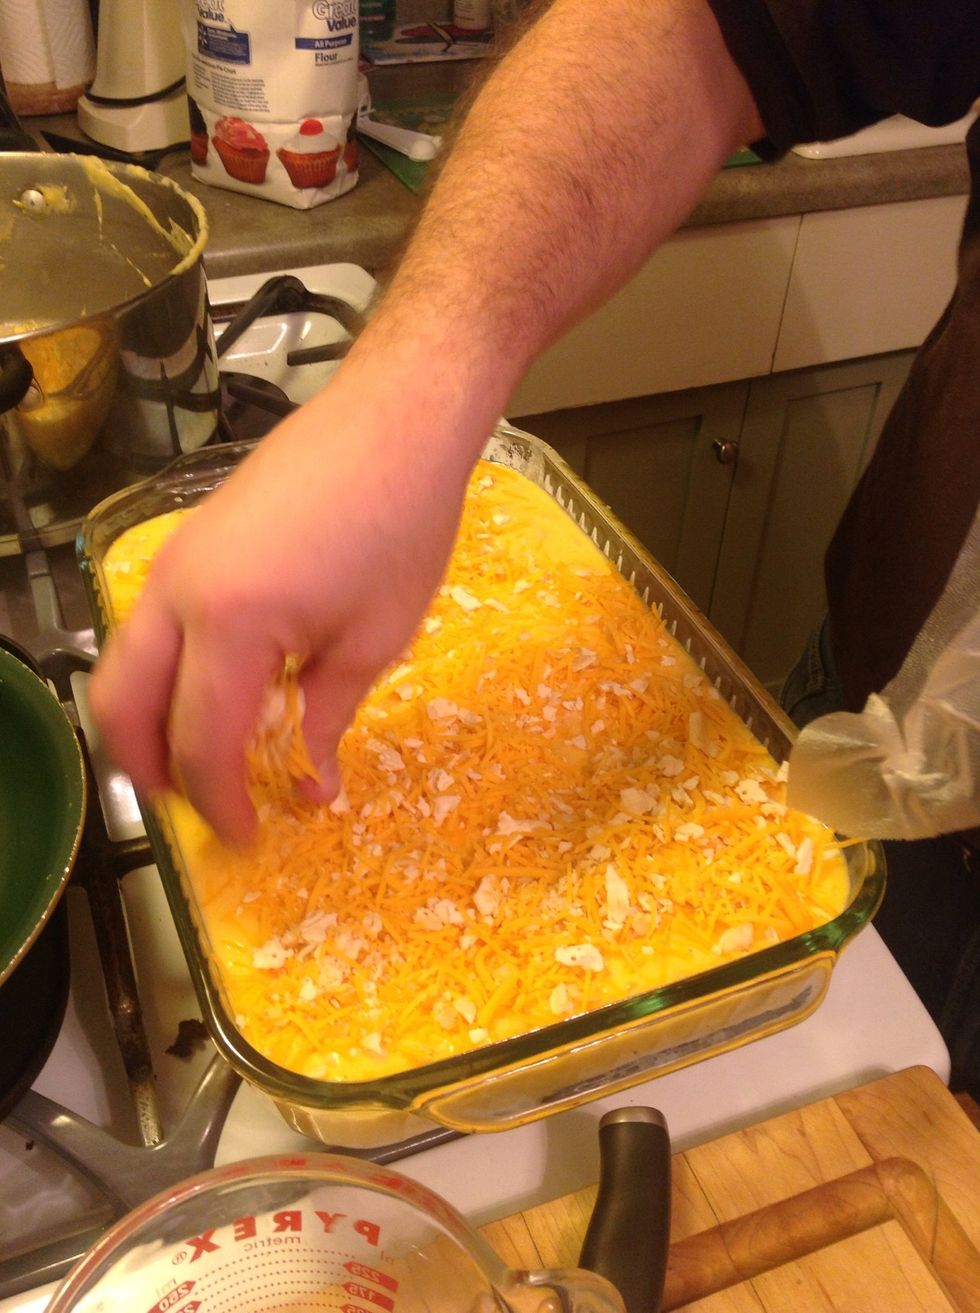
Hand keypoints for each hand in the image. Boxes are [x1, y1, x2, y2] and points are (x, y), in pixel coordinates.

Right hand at [89, 364, 476, 845]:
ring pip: (125, 665)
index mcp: (227, 622)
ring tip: (211, 759)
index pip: (198, 742)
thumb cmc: (400, 524)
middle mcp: (176, 591)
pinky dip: (168, 677)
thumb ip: (325, 720)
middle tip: (208, 806)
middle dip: (154, 771)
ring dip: (152, 723)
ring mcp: (173, 560)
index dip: (219, 803)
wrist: (395, 420)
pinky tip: (222, 692)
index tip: (247, 838)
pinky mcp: (187, 544)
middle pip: (123, 707)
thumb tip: (309, 788)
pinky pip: (151, 628)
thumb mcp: (372, 640)